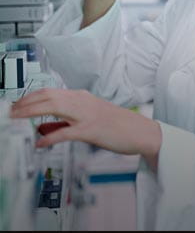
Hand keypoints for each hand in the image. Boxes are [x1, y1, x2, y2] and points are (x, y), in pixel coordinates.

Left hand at [10, 88, 161, 169]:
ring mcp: (87, 114)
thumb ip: (64, 123)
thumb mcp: (88, 120)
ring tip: (16, 119)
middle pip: (48, 96)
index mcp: (82, 97)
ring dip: (32, 112)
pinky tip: (40, 142)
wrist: (140, 131)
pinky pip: (66, 132)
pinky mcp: (91, 129)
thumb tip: (42, 128)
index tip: (16, 104)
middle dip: (26, 103)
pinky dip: (50, 136)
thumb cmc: (116, 126)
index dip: (30, 97)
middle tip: (10, 110)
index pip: (50, 92)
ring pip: (54, 107)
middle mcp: (82, 101)